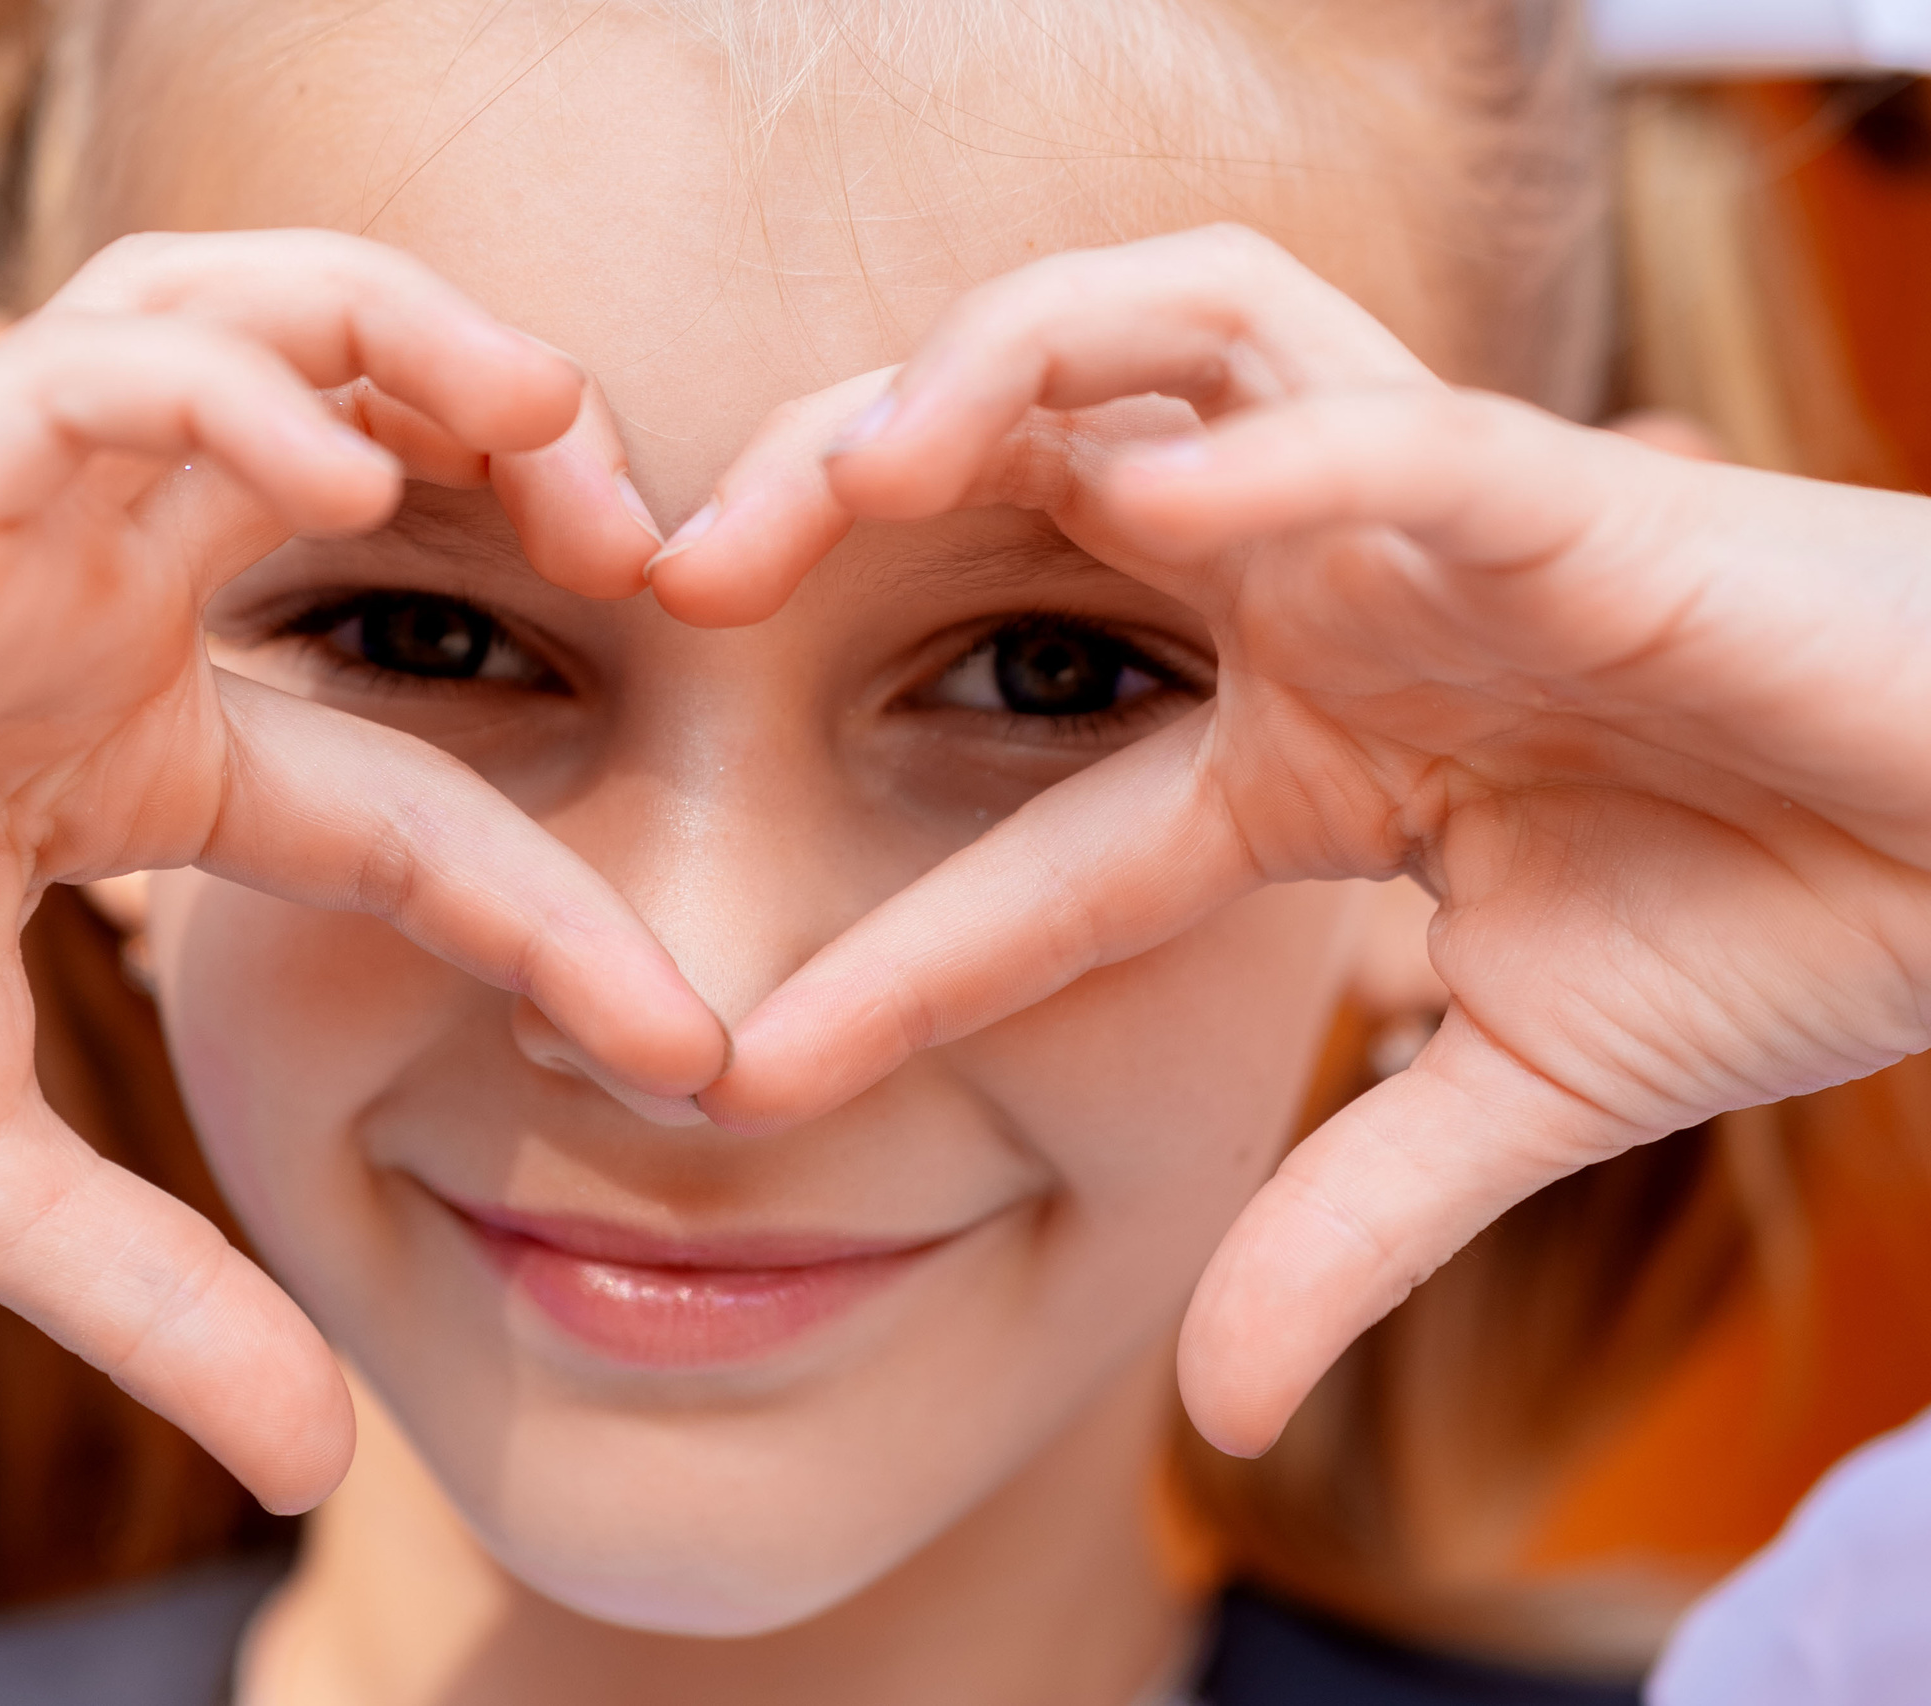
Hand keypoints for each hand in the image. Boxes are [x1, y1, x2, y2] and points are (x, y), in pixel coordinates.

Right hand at [0, 229, 724, 1511]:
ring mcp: (9, 533)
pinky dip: (230, 382)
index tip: (691, 1046)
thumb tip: (315, 1474)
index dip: (563, 910)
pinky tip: (343, 472)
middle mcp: (95, 607)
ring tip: (555, 438)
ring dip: (416, 345)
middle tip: (667, 561)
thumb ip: (159, 1296)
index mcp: (134, 744)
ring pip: (245, 317)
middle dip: (532, 454)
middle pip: (360, 422)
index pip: (413, 793)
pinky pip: (99, 364)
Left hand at [663, 225, 1930, 1455]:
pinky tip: (1172, 488)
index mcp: (1290, 738)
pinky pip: (1399, 432)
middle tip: (681, 577)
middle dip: (837, 484)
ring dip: (1002, 376)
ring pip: (1165, 347)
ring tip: (856, 468)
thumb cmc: (1781, 916)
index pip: (1035, 841)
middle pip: (1026, 471)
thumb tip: (1208, 1416)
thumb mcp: (1513, 1097)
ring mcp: (1418, 524)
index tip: (739, 1066)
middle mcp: (1312, 592)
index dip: (887, 952)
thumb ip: (1344, 1222)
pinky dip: (1292, 442)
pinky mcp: (1566, 496)